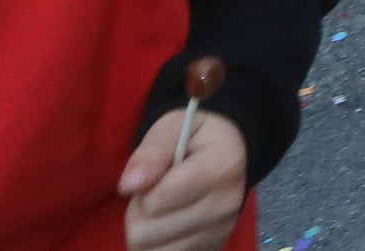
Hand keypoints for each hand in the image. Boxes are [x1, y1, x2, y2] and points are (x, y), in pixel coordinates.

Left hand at [115, 105, 246, 250]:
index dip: (143, 188)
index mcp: (220, 168)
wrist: (236, 149)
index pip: (155, 201)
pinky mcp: (215, 247)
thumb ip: (151, 151)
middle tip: (154, 192)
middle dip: (139, 213)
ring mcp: (221, 231)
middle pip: (148, 233)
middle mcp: (225, 206)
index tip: (156, 173)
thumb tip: (128, 186)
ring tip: (161, 209)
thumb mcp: (173, 126)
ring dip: (146, 233)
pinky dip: (159, 246)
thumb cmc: (199, 135)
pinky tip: (169, 225)